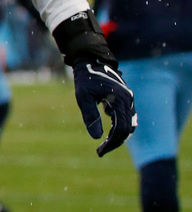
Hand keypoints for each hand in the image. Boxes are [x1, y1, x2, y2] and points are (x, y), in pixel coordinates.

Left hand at [52, 10, 136, 156]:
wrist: (90, 60)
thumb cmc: (85, 77)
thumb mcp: (83, 97)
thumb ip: (91, 116)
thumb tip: (97, 138)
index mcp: (121, 100)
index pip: (121, 129)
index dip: (112, 143)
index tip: (100, 151)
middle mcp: (128, 101)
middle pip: (127, 129)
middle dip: (115, 142)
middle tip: (100, 151)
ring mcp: (128, 99)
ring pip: (128, 124)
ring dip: (118, 135)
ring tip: (104, 144)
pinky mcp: (124, 99)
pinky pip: (125, 117)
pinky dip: (118, 126)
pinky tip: (107, 131)